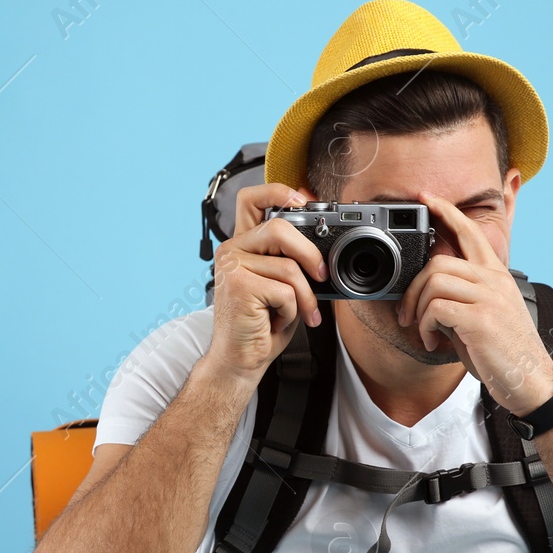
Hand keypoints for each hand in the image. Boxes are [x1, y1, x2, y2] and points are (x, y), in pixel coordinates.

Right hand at [204, 186, 327, 386]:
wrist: (241, 361)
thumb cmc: (262, 324)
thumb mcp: (282, 285)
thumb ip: (292, 258)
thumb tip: (320, 241)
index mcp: (242, 245)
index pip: (251, 199)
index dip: (278, 191)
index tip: (304, 201)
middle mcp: (231, 250)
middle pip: (279, 228)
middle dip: (309, 253)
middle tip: (322, 275)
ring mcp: (231, 266)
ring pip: (288, 266)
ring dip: (304, 295)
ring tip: (302, 313)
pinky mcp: (238, 286)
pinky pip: (284, 290)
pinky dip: (291, 310)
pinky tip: (278, 321)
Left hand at [397, 191, 552, 414]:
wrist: (529, 381)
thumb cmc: (503, 351)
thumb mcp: (485, 313)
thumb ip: (463, 295)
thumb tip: (428, 291)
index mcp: (495, 276)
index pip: (470, 232)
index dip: (446, 212)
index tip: (426, 199)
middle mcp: (494, 281)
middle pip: (438, 262)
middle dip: (413, 289)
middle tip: (407, 314)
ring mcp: (489, 297)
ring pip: (434, 283)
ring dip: (418, 310)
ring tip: (424, 331)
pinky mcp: (481, 319)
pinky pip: (436, 309)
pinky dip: (425, 327)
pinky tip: (432, 342)